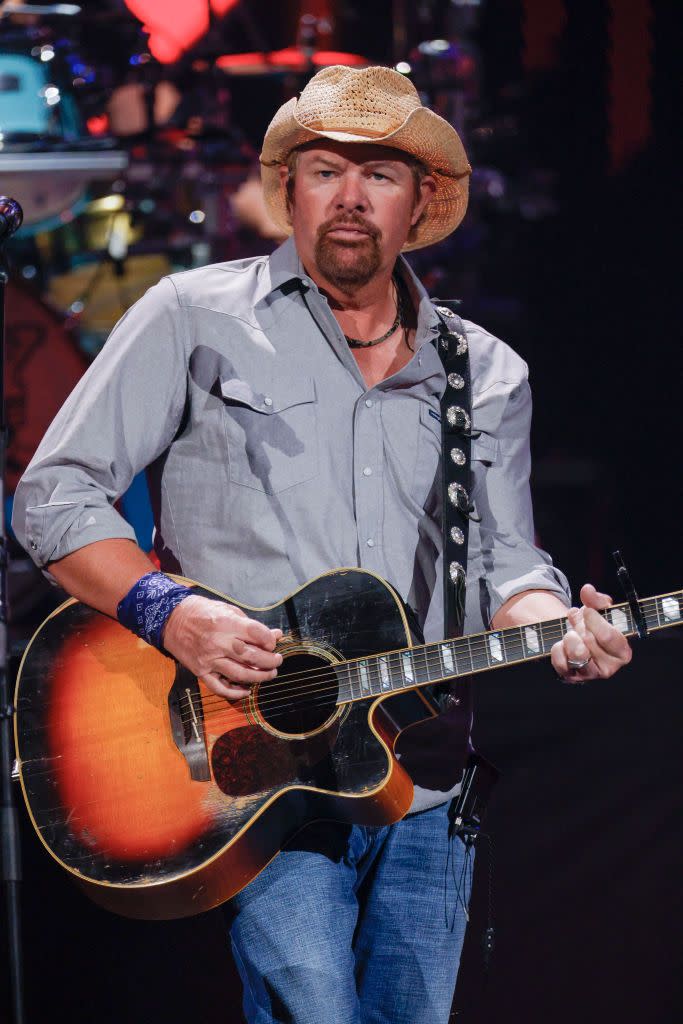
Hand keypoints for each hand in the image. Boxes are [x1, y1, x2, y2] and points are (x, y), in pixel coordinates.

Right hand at [162, 594, 282, 698]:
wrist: (171, 620)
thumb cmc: (202, 612)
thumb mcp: (228, 610)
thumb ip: (251, 625)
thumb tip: (275, 635)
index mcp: (226, 623)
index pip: (256, 634)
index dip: (270, 640)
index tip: (274, 643)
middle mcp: (218, 642)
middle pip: (252, 657)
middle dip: (270, 661)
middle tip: (277, 661)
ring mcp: (209, 659)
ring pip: (240, 675)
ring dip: (259, 677)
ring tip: (269, 674)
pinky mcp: (201, 672)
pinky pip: (220, 688)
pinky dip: (235, 693)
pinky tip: (247, 690)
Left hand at [551, 583, 632, 683]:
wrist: (578, 639)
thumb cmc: (594, 625)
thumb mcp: (600, 610)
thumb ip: (596, 599)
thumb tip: (588, 590)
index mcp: (622, 652)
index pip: (608, 636)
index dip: (594, 620)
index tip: (586, 610)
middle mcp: (609, 668)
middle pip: (589, 643)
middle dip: (580, 627)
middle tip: (580, 623)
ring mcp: (589, 675)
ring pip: (575, 654)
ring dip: (570, 637)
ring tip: (573, 633)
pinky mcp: (571, 678)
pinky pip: (560, 661)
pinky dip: (558, 648)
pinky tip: (564, 644)